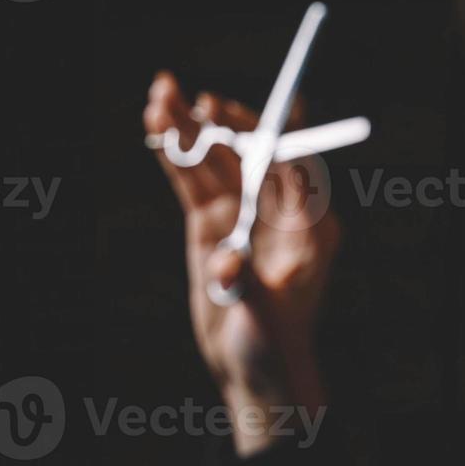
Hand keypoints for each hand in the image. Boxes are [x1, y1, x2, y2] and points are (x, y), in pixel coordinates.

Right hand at [143, 71, 338, 454]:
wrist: (255, 371)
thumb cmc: (276, 345)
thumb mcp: (265, 317)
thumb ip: (244, 284)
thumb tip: (224, 261)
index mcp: (308, 225)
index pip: (287, 164)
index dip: (260, 132)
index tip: (231, 111)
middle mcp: (276, 212)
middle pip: (244, 153)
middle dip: (215, 123)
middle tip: (185, 95)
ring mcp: (241, 217)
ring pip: (213, 162)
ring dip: (187, 130)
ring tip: (159, 96)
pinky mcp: (212, 228)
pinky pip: (193, 183)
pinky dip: (175, 157)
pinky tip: (156, 128)